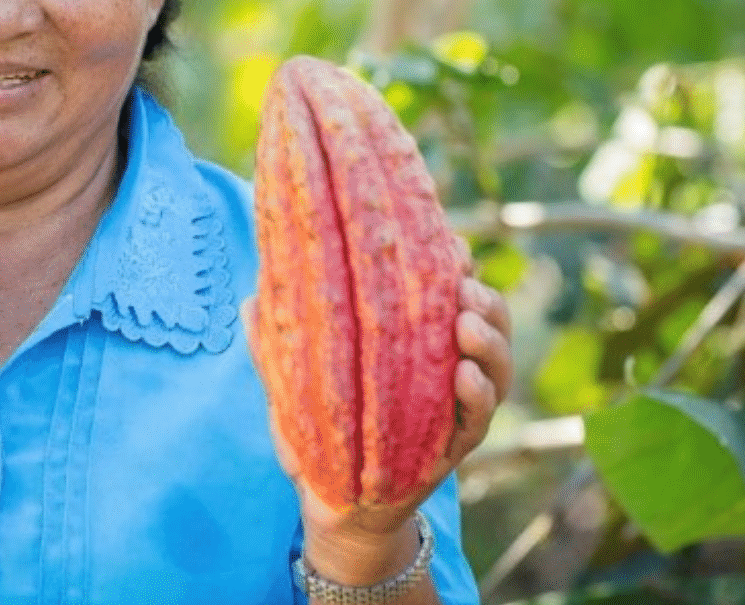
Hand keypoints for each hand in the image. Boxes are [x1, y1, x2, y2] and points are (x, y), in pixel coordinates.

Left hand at [246, 247, 513, 584]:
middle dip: (483, 297)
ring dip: (490, 340)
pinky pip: (479, 418)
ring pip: (496, 367)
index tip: (446, 239)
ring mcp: (456, 409)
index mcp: (415, 344)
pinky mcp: (455, 446)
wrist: (334, 505)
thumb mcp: (293, 387)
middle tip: (463, 281)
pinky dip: (479, 394)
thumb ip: (274, 349)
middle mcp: (446, 369)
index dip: (453, 264)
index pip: (445, 294)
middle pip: (486, 322)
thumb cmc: (320, 435)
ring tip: (466, 323)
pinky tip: (464, 375)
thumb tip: (248, 301)